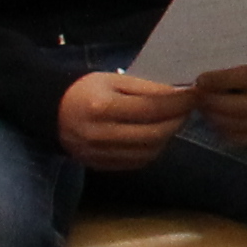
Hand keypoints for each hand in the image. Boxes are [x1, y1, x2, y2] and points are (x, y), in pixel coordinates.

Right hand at [59, 71, 195, 169]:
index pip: (152, 109)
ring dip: (167, 137)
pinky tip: (157, 136)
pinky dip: (153, 150)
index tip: (195, 95)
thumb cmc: (86, 90)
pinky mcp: (100, 165)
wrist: (51, 112)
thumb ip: (147, 89)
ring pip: (148, 152)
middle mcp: (100, 134)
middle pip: (154, 134)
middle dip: (177, 121)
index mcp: (102, 108)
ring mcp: (99, 154)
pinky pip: (136, 162)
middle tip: (187, 110)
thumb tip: (180, 96)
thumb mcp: (114, 80)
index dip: (179, 103)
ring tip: (173, 122)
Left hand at [190, 51, 246, 145]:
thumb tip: (197, 63)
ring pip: (241, 124)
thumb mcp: (240, 50)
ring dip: (215, 117)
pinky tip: (213, 118)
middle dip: (214, 102)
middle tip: (198, 95)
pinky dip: (223, 131)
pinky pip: (242, 138)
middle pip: (245, 105)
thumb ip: (225, 56)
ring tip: (203, 105)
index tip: (201, 79)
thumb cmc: (244, 58)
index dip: (224, 79)